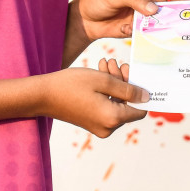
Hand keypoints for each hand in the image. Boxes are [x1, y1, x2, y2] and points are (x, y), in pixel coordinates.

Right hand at [33, 63, 147, 137]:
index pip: (141, 109)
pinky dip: (106, 91)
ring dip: (114, 83)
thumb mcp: (103, 81)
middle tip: (115, 63)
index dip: (140, 90)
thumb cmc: (71, 85)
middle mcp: (108, 127)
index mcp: (113, 118)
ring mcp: (99, 127)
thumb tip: (147, 97)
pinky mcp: (91, 123)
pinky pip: (107, 106)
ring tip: (106, 64)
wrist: (42, 96)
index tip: (133, 72)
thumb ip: (128, 89)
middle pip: (128, 104)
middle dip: (124, 81)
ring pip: (117, 103)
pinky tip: (100, 73)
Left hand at [65, 0, 188, 62]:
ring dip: (168, 28)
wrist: (83, 20)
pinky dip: (153, 35)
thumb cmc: (96, 0)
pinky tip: (147, 37)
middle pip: (170, 5)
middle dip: (178, 15)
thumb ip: (135, 0)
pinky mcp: (142, 25)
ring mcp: (146, 11)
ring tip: (178, 36)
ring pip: (163, 20)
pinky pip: (153, 30)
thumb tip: (155, 9)